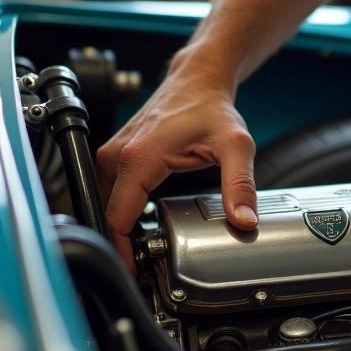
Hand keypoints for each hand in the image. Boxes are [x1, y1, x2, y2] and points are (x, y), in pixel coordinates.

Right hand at [96, 66, 258, 269]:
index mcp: (137, 158)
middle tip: (145, 265)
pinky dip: (121, 209)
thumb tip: (244, 220)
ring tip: (142, 249)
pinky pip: (109, 190)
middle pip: (108, 214)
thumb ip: (240, 185)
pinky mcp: (115, 153)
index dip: (124, 251)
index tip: (137, 271)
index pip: (118, 219)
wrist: (197, 79)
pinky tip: (140, 222)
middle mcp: (117, 155)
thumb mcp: (235, 146)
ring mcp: (112, 153)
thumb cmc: (211, 107)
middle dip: (122, 244)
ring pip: (105, 203)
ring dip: (120, 227)